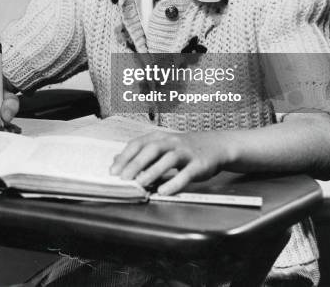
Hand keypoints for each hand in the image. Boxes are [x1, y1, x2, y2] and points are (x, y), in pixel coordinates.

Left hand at [110, 130, 226, 194]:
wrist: (217, 145)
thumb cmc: (185, 148)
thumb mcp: (163, 147)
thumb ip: (141, 153)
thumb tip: (116, 160)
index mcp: (161, 137)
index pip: (139, 143)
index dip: (125, 156)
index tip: (113, 171)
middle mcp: (172, 142)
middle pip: (152, 149)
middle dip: (136, 163)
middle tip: (123, 178)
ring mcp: (186, 152)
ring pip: (168, 159)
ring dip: (153, 171)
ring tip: (140, 183)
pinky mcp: (199, 164)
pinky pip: (186, 173)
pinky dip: (174, 182)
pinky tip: (164, 191)